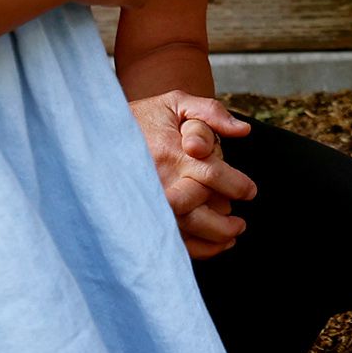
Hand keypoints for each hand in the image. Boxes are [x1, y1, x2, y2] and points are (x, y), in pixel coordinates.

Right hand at [129, 92, 255, 258]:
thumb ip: (211, 112)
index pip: (211, 173)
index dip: (236, 185)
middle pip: (197, 210)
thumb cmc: (147, 117)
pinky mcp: (139, 215)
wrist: (101, 131)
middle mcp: (157, 180)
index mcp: (169, 152)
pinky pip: (169, 240)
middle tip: (240, 223)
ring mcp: (146, 201)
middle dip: (224, 222)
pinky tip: (214, 245)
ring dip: (214, 238)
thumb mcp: (177, 103)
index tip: (250, 192)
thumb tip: (243, 131)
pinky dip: (195, 249)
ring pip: (184, 230)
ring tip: (232, 234)